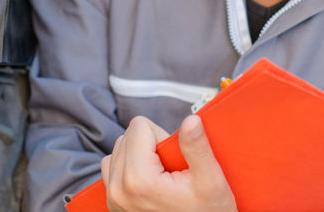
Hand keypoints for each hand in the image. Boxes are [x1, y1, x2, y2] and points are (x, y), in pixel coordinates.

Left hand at [100, 114, 236, 211]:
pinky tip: (150, 183)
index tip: (175, 159)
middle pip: (127, 136)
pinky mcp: (113, 204)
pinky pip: (112, 168)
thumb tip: (190, 120)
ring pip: (118, 150)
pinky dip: (129, 168)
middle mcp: (118, 190)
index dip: (161, 136)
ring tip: (161, 177)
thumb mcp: (211, 181)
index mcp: (138, 179)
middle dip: (150, 145)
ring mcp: (113, 199)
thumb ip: (197, 147)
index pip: (139, 126)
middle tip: (171, 170)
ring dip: (138, 155)